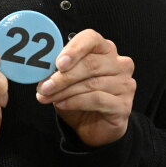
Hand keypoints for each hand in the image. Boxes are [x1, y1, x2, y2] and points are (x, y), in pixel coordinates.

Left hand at [36, 29, 134, 146]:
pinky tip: (61, 104)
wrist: (94, 127)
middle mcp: (119, 64)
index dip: (74, 50)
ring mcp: (125, 84)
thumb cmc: (79, 97)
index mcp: (105, 49)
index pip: (91, 39)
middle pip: (90, 64)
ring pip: (91, 83)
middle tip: (43, 86)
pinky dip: (75, 102)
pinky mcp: (124, 105)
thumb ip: (59, 70)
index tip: (58, 63)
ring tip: (46, 97)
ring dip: (64, 91)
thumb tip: (40, 67)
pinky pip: (97, 99)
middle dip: (63, 77)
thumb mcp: (66, 80)